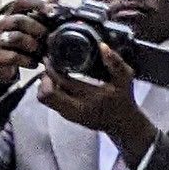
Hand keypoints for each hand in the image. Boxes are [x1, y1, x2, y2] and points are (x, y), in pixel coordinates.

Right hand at [0, 0, 51, 87]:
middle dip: (37, 28)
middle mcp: (1, 24)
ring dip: (33, 45)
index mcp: (11, 14)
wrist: (3, 64)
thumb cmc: (19, 44)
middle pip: (18, 20)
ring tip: (40, 51)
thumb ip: (43, 12)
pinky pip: (14, 56)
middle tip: (47, 36)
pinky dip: (28, 60)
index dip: (36, 4)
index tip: (50, 11)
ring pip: (16, 38)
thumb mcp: (33, 27)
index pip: (21, 2)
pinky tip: (33, 62)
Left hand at [34, 32, 150, 159]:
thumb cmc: (123, 99)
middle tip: (49, 63)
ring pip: (44, 99)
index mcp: (88, 100)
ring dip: (45, 84)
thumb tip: (102, 46)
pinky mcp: (66, 115)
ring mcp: (68, 114)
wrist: (122, 122)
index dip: (51, 69)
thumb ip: (115, 63)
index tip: (52, 57)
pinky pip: (50, 102)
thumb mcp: (125, 79)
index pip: (60, 84)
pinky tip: (57, 80)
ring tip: (52, 71)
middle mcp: (74, 110)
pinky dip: (49, 90)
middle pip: (44, 95)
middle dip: (44, 77)